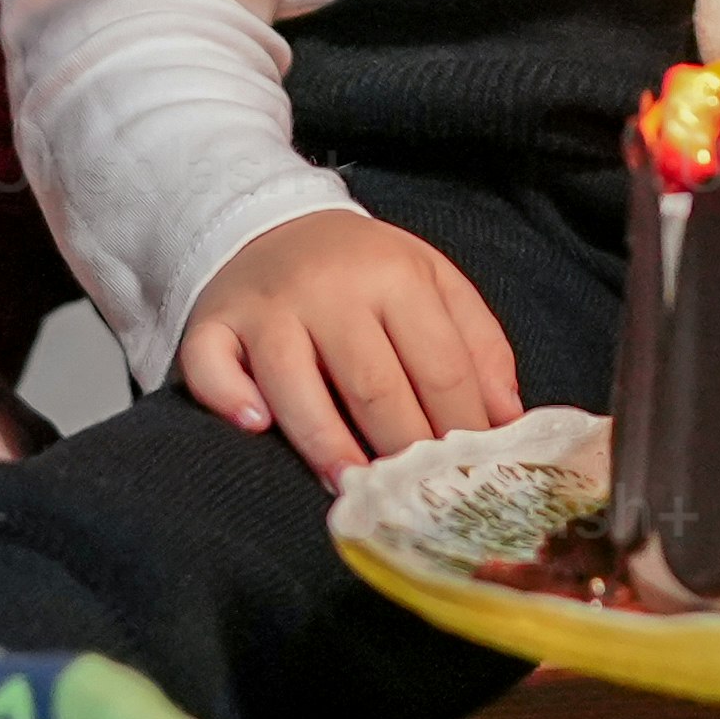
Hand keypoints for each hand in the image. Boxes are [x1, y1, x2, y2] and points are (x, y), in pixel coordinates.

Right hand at [177, 207, 517, 483]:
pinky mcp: (213, 323)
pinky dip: (230, 397)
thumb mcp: (433, 280)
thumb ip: (478, 343)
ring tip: (353, 488)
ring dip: (326, 443)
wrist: (270, 221)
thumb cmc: (363, 268)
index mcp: (395, 275)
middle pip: (372, 383)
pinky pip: (212, 365)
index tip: (470, 475)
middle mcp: (329, 288)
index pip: (438, 365)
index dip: (460, 427)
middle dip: (400, 447)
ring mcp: (267, 307)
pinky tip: (255, 425)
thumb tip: (507, 419)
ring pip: (295, 382)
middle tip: (417, 497)